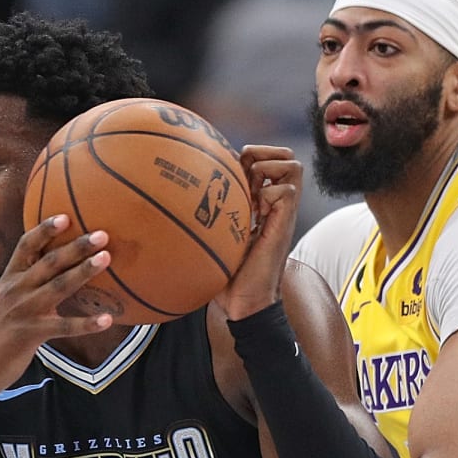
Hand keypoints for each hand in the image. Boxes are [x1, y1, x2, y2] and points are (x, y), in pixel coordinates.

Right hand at [0, 216, 113, 398]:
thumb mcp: (3, 303)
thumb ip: (23, 287)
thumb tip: (49, 276)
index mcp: (9, 279)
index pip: (26, 246)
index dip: (45, 230)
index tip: (65, 215)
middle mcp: (15, 290)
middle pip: (49, 261)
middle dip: (76, 245)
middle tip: (102, 234)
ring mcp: (23, 311)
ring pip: (58, 286)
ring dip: (84, 271)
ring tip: (107, 258)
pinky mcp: (30, 334)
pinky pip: (64, 327)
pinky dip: (86, 323)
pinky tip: (106, 320)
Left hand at [214, 146, 302, 320]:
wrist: (245, 303)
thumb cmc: (226, 278)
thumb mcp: (212, 241)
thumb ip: (203, 221)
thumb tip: (164, 208)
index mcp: (261, 204)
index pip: (267, 161)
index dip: (251, 157)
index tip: (230, 175)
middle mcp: (275, 204)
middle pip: (286, 157)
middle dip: (264, 154)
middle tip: (244, 175)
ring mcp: (282, 213)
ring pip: (292, 166)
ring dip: (269, 170)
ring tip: (251, 192)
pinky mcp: (284, 224)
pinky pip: (287, 191)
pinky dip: (268, 195)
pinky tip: (255, 214)